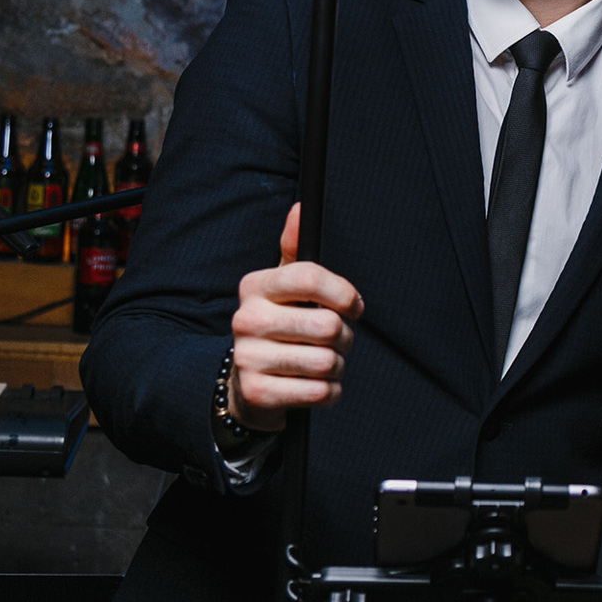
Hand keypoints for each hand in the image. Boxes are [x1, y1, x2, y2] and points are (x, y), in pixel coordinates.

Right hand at [228, 203, 364, 429]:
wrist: (249, 384)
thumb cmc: (279, 326)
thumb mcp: (283, 287)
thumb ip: (296, 250)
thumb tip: (300, 208)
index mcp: (255, 286)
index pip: (310, 277)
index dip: (344, 294)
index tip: (355, 307)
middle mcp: (246, 319)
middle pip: (327, 325)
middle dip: (344, 338)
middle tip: (336, 341)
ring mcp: (248, 357)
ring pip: (327, 362)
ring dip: (337, 366)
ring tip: (323, 363)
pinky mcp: (258, 392)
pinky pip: (319, 392)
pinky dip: (330, 392)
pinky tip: (316, 385)